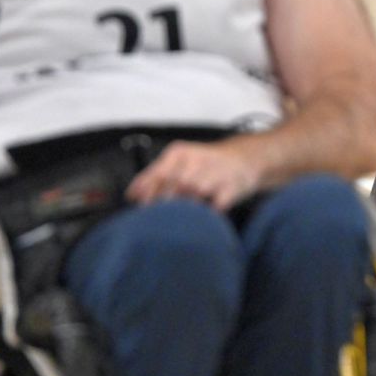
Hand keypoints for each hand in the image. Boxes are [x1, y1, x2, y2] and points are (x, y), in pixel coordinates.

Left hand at [126, 141, 262, 210]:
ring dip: (185, 209)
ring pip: (195, 194)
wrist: (244, 158)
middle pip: (175, 184)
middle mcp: (198, 160)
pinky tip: (201, 220)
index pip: (158, 173)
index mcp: (179, 153)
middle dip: (164, 204)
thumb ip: (155, 176)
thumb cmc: (205, 164)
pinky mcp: (232, 187)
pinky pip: (216, 205)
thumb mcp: (179, 161)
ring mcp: (216, 173)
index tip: (141, 208)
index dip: (147, 193)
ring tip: (177, 222)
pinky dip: (207, 214)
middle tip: (157, 219)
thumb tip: (132, 194)